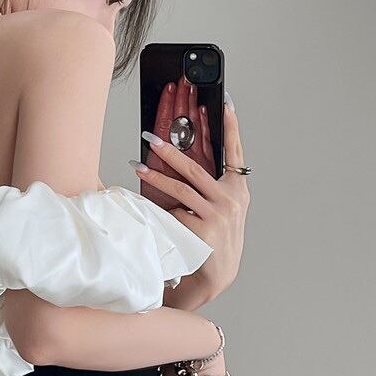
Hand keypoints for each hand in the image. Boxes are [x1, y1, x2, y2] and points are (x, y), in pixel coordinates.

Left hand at [134, 91, 249, 301]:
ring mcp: (217, 216)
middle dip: (172, 151)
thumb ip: (213, 184)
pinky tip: (147, 205)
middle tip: (153, 137)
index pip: (234, 151)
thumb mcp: (223, 207)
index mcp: (238, 189)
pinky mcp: (202, 231)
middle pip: (196, 168)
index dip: (231, 127)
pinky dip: (158, 207)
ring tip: (137, 166)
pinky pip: (174, 212)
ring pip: (180, 189)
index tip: (224, 103)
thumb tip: (187, 155)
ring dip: (155, 176)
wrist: (217, 272)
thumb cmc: (215, 236)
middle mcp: (231, 200)